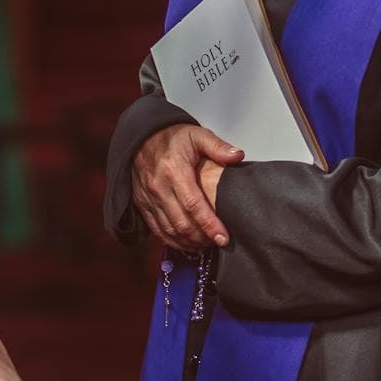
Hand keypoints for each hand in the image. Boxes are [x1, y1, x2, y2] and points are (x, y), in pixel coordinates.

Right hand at [131, 123, 243, 251]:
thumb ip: (218, 147)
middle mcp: (159, 187)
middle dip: (201, 238)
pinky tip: (186, 243)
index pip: (194, 205)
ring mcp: (149, 198)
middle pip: (182, 223)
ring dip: (188, 242)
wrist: (142, 136)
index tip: (223, 237)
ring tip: (205, 245)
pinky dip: (172, 240)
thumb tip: (238, 156)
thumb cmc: (172, 137)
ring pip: (169, 230)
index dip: (209, 225)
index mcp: (175, 171)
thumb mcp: (197, 135)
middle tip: (217, 242)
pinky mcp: (142, 204)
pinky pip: (156, 229)